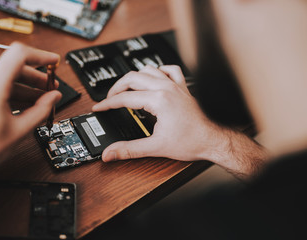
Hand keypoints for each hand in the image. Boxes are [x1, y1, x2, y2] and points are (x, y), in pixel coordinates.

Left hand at [0, 42, 61, 176]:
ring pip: (6, 77)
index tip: (53, 61)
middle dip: (36, 77)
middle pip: (14, 66)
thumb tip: (53, 98)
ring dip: (26, 86)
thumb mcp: (19, 130)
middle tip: (51, 87)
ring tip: (41, 99)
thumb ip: (41, 110)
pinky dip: (14, 92)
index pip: (18, 54)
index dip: (40, 56)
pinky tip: (26, 104)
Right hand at [93, 65, 226, 162]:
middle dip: (117, 88)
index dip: (108, 103)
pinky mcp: (183, 88)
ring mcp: (176, 86)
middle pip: (132, 78)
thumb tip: (111, 153)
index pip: (125, 98)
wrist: (213, 140)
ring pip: (149, 69)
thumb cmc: (192, 141)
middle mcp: (167, 88)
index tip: (99, 107)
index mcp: (159, 100)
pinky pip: (170, 70)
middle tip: (110, 99)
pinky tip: (154, 77)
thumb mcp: (156, 147)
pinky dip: (158, 71)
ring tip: (126, 88)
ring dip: (134, 77)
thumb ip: (129, 150)